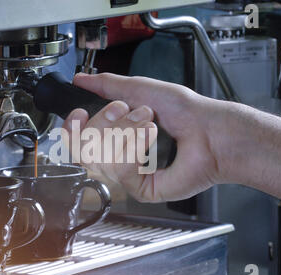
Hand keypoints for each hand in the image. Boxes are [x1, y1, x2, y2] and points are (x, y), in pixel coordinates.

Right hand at [62, 72, 224, 202]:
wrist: (208, 130)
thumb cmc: (184, 111)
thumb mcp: (140, 89)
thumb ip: (107, 85)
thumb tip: (81, 80)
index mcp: (116, 133)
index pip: (77, 138)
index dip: (73, 127)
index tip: (79, 113)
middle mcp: (119, 154)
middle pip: (83, 147)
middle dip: (105, 123)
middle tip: (130, 112)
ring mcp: (128, 174)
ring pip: (100, 158)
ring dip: (126, 132)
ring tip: (149, 125)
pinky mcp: (140, 188)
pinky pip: (119, 171)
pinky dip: (135, 148)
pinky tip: (151, 141)